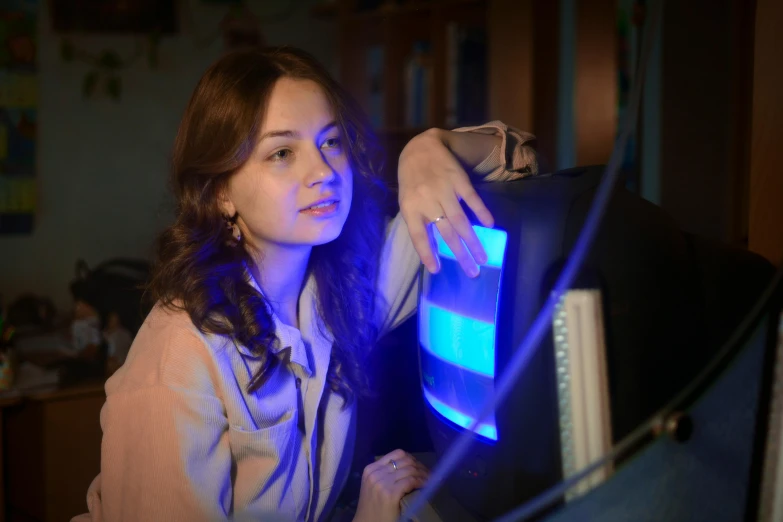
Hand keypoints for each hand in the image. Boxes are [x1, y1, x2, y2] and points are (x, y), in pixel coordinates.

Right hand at [353, 449, 429, 521]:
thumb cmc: (372, 507)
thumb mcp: (373, 486)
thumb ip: (384, 474)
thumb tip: (408, 467)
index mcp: (371, 469)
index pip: (396, 454)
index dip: (411, 459)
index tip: (419, 466)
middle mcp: (375, 473)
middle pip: (405, 460)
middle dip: (419, 466)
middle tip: (427, 473)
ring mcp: (382, 483)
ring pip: (410, 470)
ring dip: (423, 474)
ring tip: (429, 479)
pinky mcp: (390, 493)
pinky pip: (411, 481)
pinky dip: (421, 482)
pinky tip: (425, 485)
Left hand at [398, 128, 493, 276]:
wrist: (420, 148)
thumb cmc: (412, 180)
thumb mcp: (407, 201)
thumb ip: (419, 221)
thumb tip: (433, 249)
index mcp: (410, 208)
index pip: (418, 236)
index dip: (427, 254)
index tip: (437, 270)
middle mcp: (427, 201)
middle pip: (446, 233)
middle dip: (460, 255)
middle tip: (472, 272)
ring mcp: (444, 190)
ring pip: (460, 220)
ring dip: (473, 241)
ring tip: (483, 258)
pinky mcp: (458, 179)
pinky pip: (472, 199)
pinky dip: (482, 212)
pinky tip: (490, 225)